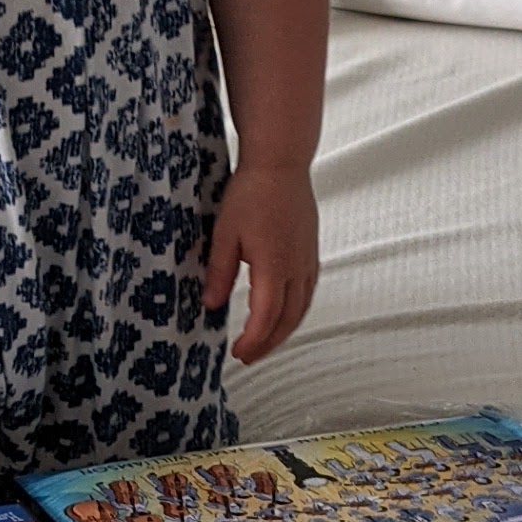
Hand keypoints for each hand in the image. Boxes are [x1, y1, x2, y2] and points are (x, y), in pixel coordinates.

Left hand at [205, 160, 319, 366]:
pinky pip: (307, 293)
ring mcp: (308, 260)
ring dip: (283, 331)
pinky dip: (294, 313)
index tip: (239, 353)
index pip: (266, 316)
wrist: (281, 163)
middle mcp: (297, 267)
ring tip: (262, 343)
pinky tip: (281, 316)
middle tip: (248, 357)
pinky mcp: (311, 253)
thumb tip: (210, 305)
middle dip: (268, 343)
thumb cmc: (251, 193)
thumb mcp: (224, 233)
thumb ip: (218, 272)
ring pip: (301, 309)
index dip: (254, 340)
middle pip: (288, 320)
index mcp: (274, 265)